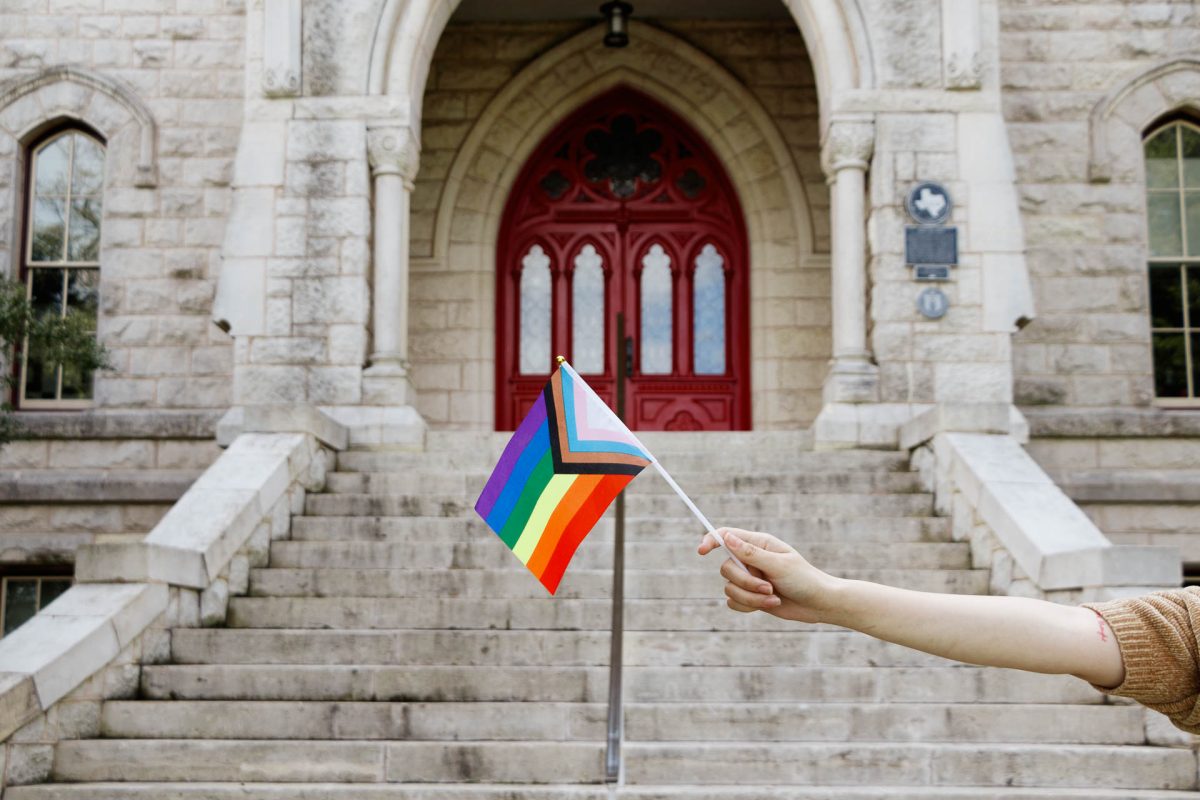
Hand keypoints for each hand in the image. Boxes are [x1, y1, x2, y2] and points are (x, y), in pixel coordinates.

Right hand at [698, 527, 840, 623]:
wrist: (818, 604)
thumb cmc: (804, 579)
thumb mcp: (778, 565)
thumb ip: (750, 553)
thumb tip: (726, 537)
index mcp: (759, 544)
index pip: (727, 536)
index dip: (711, 540)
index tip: (702, 551)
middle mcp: (751, 560)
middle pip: (726, 568)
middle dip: (746, 582)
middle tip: (769, 587)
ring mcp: (750, 578)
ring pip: (730, 588)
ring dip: (752, 597)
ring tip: (774, 597)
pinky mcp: (750, 596)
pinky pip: (734, 602)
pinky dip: (750, 606)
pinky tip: (770, 604)